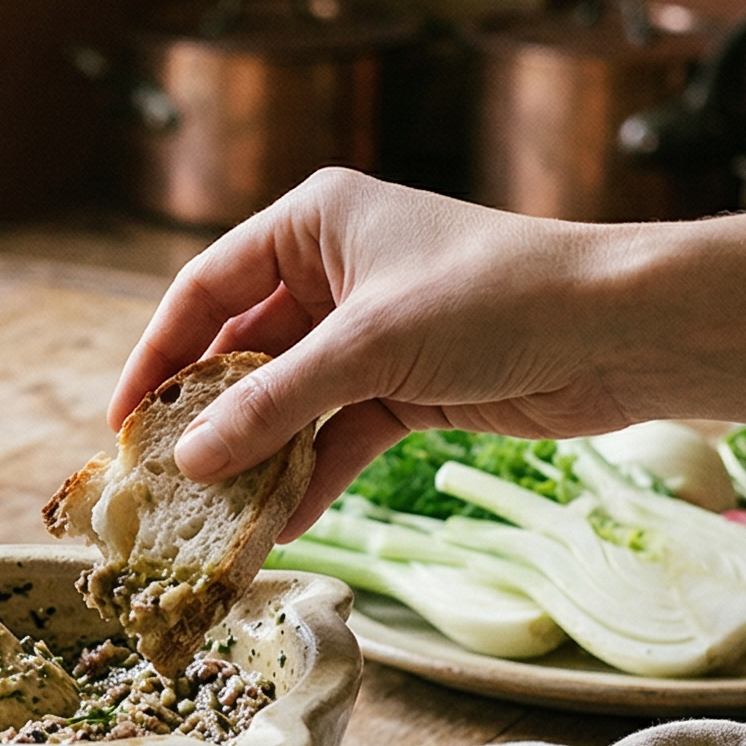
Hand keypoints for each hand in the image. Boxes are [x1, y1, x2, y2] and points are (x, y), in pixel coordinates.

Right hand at [111, 169, 637, 536]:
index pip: (207, 289)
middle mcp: (335, 271)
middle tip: (162, 482)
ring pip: (290, 401)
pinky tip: (280, 522)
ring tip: (213, 516)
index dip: (159, 355)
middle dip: (207, 418)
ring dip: (258, 456)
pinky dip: (312, 475)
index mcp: (314, 222)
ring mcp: (371, 333)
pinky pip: (337, 436)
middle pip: (243, 351)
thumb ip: (275, 404)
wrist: (619, 331)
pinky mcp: (407, 387)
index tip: (125, 422)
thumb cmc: (496, 297)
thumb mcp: (370, 346)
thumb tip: (192, 460)